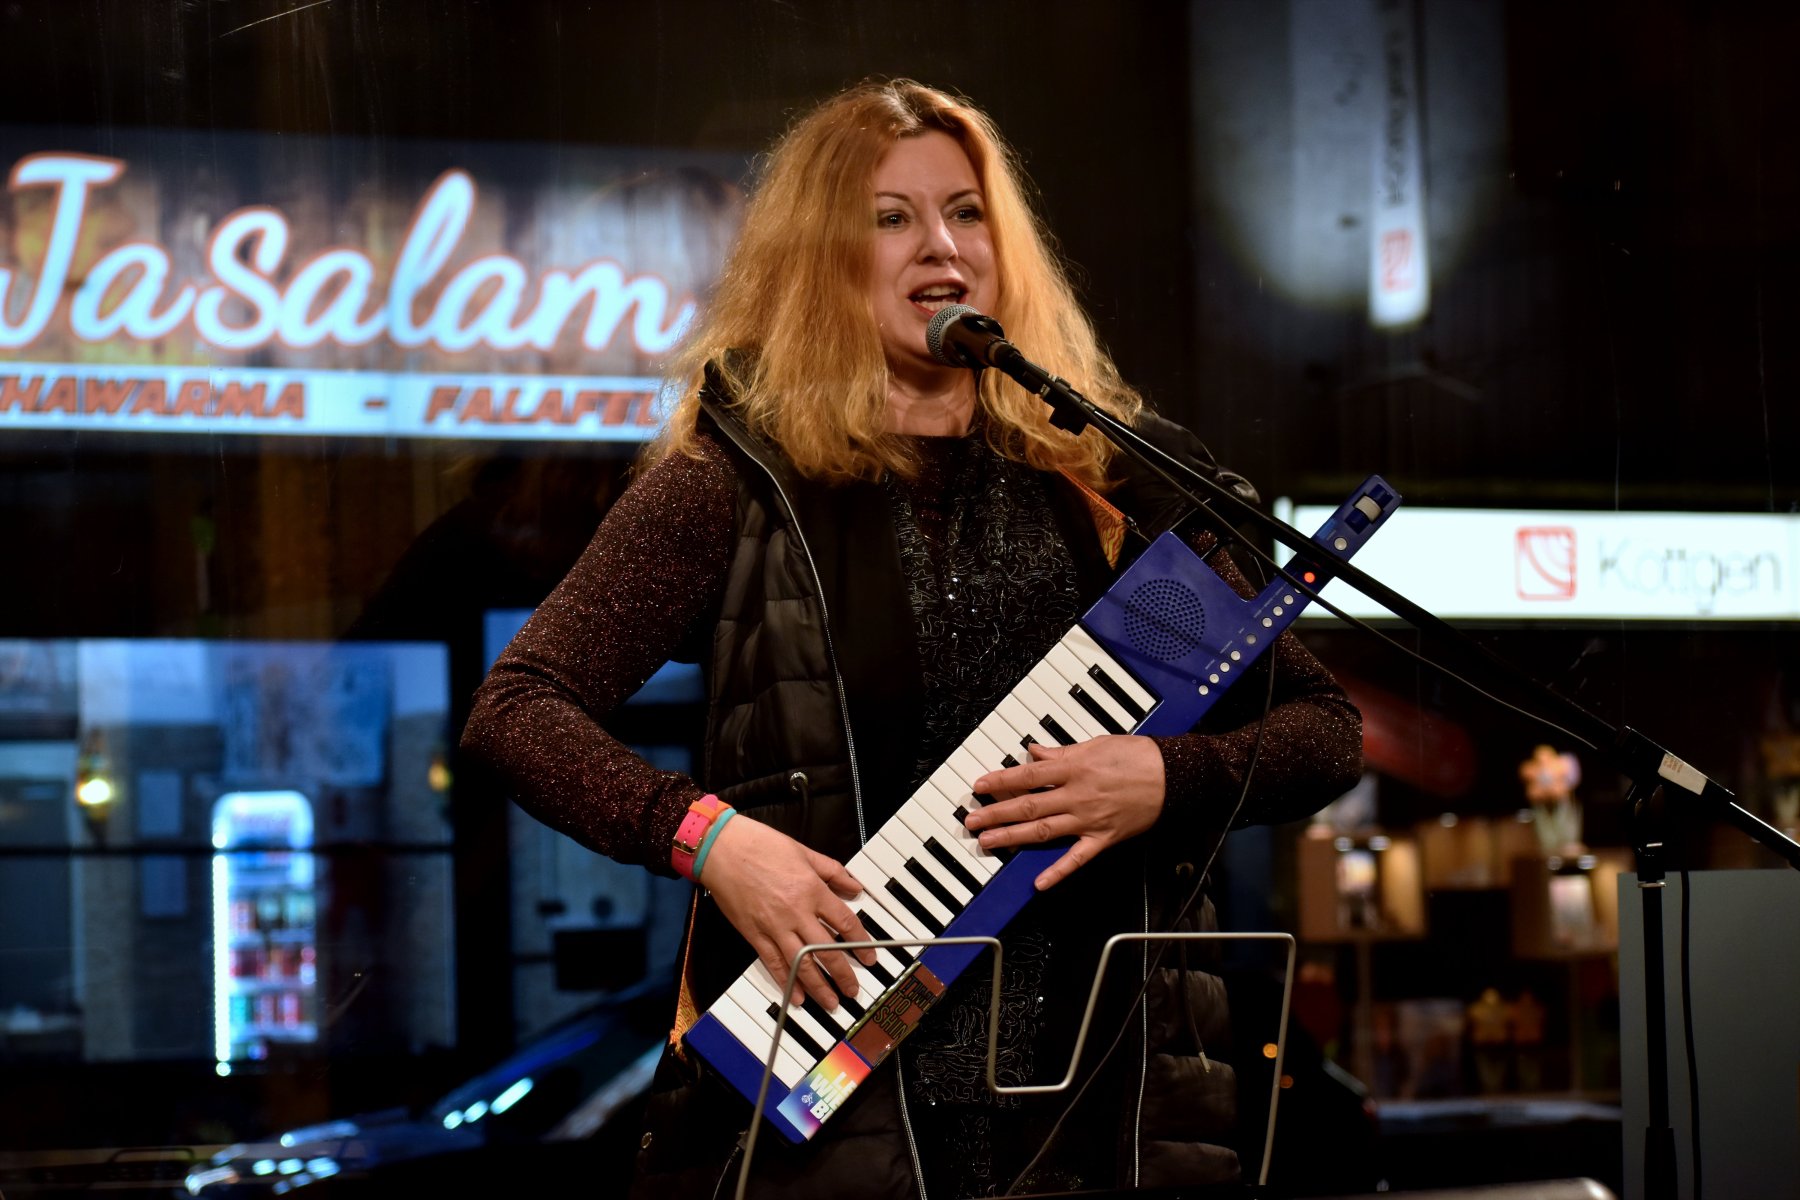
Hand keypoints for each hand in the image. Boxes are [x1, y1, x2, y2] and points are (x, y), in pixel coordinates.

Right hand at [700, 815, 877, 1010]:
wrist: (722, 849)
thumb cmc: (760, 845)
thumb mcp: (805, 852)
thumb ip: (833, 872)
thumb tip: (855, 887)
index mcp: (811, 889)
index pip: (844, 922)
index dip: (861, 942)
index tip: (869, 956)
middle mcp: (795, 912)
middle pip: (826, 950)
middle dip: (843, 973)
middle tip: (853, 989)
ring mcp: (774, 926)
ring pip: (801, 963)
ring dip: (818, 986)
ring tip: (830, 1002)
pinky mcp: (753, 934)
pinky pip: (773, 963)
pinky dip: (785, 981)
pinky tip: (796, 996)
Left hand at [963, 735, 1164, 890]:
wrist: (1174, 775)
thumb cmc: (1136, 756)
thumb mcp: (1096, 744)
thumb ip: (1062, 751)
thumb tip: (1034, 752)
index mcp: (1073, 767)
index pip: (1028, 775)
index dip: (1000, 781)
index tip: (979, 786)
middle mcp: (1077, 795)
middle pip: (1028, 805)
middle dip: (996, 813)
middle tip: (972, 821)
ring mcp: (1089, 819)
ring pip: (1044, 831)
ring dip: (1014, 837)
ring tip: (989, 842)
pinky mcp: (1103, 838)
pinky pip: (1077, 858)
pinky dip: (1058, 872)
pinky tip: (1039, 882)